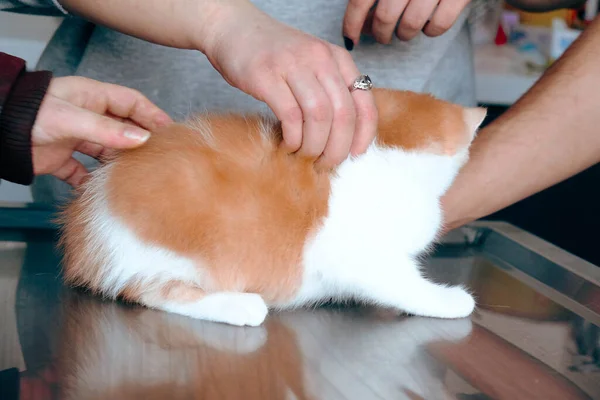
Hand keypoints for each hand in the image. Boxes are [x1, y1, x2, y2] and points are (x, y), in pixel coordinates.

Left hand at [32, 76, 171, 185]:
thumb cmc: (28, 114)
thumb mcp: (71, 118)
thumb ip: (107, 129)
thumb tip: (141, 138)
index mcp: (92, 97)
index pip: (131, 102)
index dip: (152, 115)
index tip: (169, 131)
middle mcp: (87, 117)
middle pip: (122, 129)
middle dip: (139, 142)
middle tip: (158, 157)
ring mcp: (75, 138)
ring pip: (106, 152)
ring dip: (119, 164)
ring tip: (137, 176)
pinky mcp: (61, 160)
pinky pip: (83, 173)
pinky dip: (92, 183)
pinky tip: (103, 191)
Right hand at [202, 2, 377, 168]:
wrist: (234, 28)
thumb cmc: (274, 55)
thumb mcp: (312, 64)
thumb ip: (330, 91)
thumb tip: (344, 138)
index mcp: (337, 58)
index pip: (364, 102)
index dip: (363, 135)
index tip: (354, 155)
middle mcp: (320, 59)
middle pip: (343, 114)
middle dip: (337, 148)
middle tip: (325, 164)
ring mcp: (293, 65)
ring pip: (319, 117)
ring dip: (314, 146)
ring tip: (304, 156)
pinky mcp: (266, 76)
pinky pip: (290, 116)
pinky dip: (293, 138)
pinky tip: (287, 145)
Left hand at [343, 0, 471, 44]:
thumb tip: (359, 19)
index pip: (360, 0)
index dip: (352, 24)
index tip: (350, 39)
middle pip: (384, 18)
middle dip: (380, 34)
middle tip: (382, 36)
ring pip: (410, 25)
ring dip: (404, 34)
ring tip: (404, 30)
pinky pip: (438, 26)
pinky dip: (430, 31)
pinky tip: (428, 25)